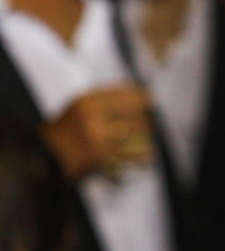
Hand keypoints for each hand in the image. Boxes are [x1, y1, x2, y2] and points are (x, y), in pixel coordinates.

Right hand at [40, 86, 154, 180]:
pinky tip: (149, 156)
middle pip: (135, 111)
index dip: (142, 97)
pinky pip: (131, 153)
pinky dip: (144, 155)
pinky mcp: (101, 153)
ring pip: (136, 130)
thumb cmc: (65, 133)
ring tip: (150, 138)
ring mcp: (97, 133)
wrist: (45, 156)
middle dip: (148, 118)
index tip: (150, 99)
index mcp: (88, 100)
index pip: (126, 93)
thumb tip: (141, 98)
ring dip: (148, 135)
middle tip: (153, 122)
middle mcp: (93, 113)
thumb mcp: (79, 108)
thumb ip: (104, 103)